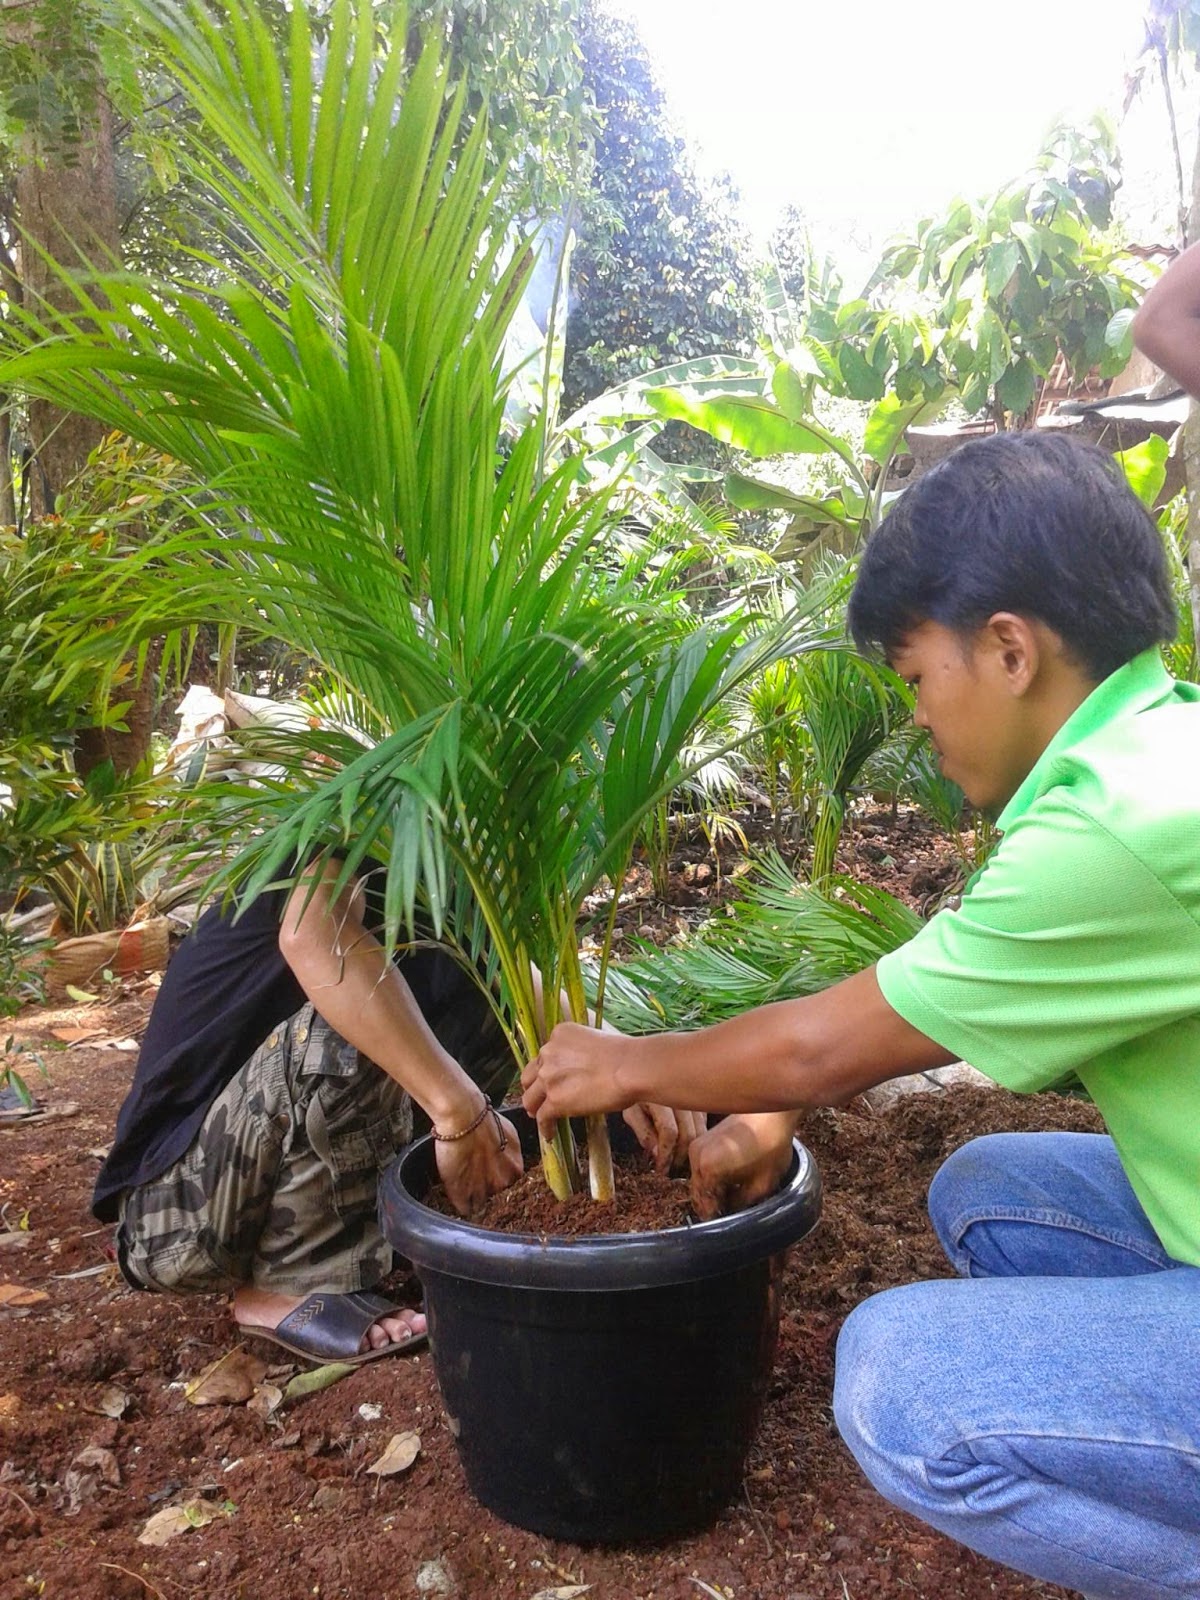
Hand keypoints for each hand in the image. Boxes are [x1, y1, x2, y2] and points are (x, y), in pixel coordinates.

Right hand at [435, 1105, 523, 1216]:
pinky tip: (459, 1194)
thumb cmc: (485, 1120)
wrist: (463, 1116)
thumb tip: (507, 1161)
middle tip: (479, 1181)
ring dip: (475, 1200)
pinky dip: (461, 1203)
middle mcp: (501, 1185)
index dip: (503, 1184)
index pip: (514, 1190)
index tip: (494, 1180)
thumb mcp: (509, 1137)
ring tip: (467, 1188)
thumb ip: (510, 1156)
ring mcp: (481, 1191)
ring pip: (480, 1207)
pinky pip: (464, 1209)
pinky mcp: (461, 1194)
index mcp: (516, 1171)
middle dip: (490, 1193)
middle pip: (498, 1199)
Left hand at [520, 1021, 637, 1125]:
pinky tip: (550, 1134)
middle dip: (534, 1087)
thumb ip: (580, 1050)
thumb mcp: (595, 1039)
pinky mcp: (555, 1100)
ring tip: (539, 1116)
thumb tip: (585, 1067)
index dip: (547, 1069)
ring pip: (530, 1098)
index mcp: (559, 1034)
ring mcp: (549, 1077)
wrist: (630, 1068)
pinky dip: (545, 1127)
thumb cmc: (625, 1054)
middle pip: (531, 1075)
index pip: (545, 1056)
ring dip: (534, 1107)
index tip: (552, 1079)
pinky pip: (543, 1118)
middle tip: (540, 1098)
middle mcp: (548, 1053)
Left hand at [623, 1103, 706, 1173]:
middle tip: (670, 1171)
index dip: (666, 1155)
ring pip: (699, 1132)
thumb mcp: (632, 1114)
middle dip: (679, 1158)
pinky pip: (703, 1126)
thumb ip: (644, 1133)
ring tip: (677, 1163)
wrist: (642, 1077)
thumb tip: (658, 1154)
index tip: (661, 1169)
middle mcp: (679, 1097)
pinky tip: (684, 1149)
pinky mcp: (700, 1103)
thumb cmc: (635, 1097)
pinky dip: (696, 1140)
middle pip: (688, 1134)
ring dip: (689, 1152)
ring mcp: (692, 1099)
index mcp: (659, 1099)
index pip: (669, 1132)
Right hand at [688, 1112, 796, 1219]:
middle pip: (699, 1195)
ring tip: (737, 1195)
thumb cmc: (770, 1143)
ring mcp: (696, 1146)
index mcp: (706, 1169)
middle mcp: (694, 1157)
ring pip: (700, 1182)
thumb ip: (741, 1206)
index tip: (733, 1224)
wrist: (772, 1111)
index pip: (705, 1207)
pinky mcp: (702, 1139)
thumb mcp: (761, 1185)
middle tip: (736, 1212)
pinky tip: (733, 1179)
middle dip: (716, 1205)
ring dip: (715, 1191)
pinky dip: (714, 1177)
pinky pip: (703, 1168)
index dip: (720, 1219)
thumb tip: (733, 1216)